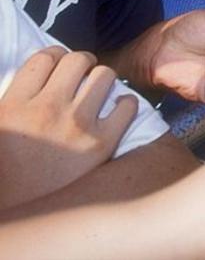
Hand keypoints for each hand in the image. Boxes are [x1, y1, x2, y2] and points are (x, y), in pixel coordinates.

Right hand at [0, 47, 137, 208]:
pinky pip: (127, 105)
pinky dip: (125, 104)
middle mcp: (47, 110)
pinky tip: (115, 112)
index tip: (59, 64)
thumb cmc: (7, 172)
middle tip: (82, 75)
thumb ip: (15, 99)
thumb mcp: (1, 127)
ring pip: (104, 75)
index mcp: (14, 106)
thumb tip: (33, 75)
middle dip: (82, 64)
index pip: (43, 58)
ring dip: (103, 80)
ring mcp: (77, 125)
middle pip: (77, 60)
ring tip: (98, 92)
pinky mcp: (103, 144)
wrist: (22, 214)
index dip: (55, 56)